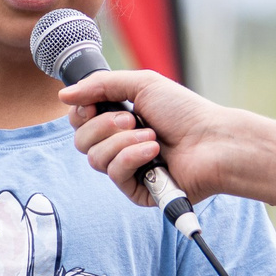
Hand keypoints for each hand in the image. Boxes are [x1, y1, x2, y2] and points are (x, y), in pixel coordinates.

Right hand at [62, 70, 233, 205]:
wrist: (213, 140)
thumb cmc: (184, 111)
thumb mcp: (141, 84)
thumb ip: (100, 85)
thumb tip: (63, 95)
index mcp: (119, 121)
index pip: (80, 121)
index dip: (81, 113)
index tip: (93, 105)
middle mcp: (120, 145)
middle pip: (81, 141)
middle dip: (103, 126)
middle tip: (132, 118)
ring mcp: (128, 169)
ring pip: (95, 159)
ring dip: (122, 142)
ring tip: (151, 136)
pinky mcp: (137, 190)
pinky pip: (114, 174)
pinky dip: (131, 158)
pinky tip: (152, 152)